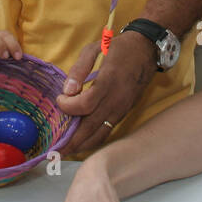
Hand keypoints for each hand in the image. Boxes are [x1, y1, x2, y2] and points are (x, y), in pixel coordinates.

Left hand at [58, 32, 153, 156]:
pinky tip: (81, 144)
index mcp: (108, 81)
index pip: (85, 104)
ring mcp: (121, 109)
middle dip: (71, 140)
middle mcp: (116, 100)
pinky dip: (93, 140)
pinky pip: (107, 131)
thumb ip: (79, 68)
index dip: (69, 106)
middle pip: (90, 126)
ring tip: (65, 153)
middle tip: (53, 150)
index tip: (60, 99)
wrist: (147, 50)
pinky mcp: (123, 113)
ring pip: (100, 134)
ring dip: (81, 145)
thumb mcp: (95, 48)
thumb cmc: (118, 48)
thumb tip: (67, 90)